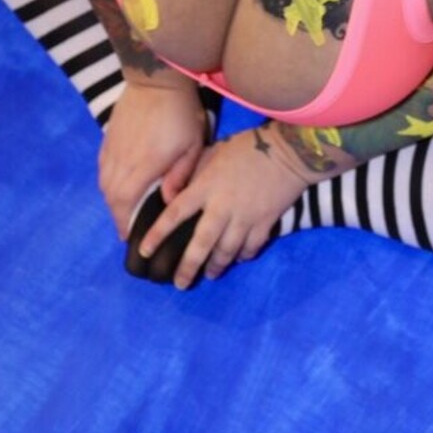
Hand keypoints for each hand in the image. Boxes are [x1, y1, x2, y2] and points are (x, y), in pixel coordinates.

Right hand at [99, 74, 209, 239]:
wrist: (156, 79)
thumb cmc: (181, 113)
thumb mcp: (191, 145)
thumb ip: (180, 175)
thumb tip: (169, 202)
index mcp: (143, 166)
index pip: (125, 203)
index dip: (124, 223)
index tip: (130, 237)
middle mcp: (121, 161)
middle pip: (111, 197)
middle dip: (118, 216)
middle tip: (129, 228)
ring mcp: (111, 149)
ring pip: (104, 184)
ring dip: (112, 201)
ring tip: (124, 210)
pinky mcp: (107, 138)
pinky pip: (102, 168)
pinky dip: (108, 183)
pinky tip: (118, 185)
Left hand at [137, 124, 317, 289]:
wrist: (288, 151)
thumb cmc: (246, 148)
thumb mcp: (212, 152)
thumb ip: (190, 173)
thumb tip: (170, 194)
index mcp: (205, 187)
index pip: (175, 215)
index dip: (157, 234)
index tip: (145, 250)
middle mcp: (222, 207)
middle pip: (201, 244)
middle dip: (188, 267)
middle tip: (179, 284)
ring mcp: (245, 218)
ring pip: (226, 251)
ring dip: (216, 266)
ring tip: (209, 274)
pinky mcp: (265, 223)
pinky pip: (250, 247)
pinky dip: (243, 255)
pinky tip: (238, 258)